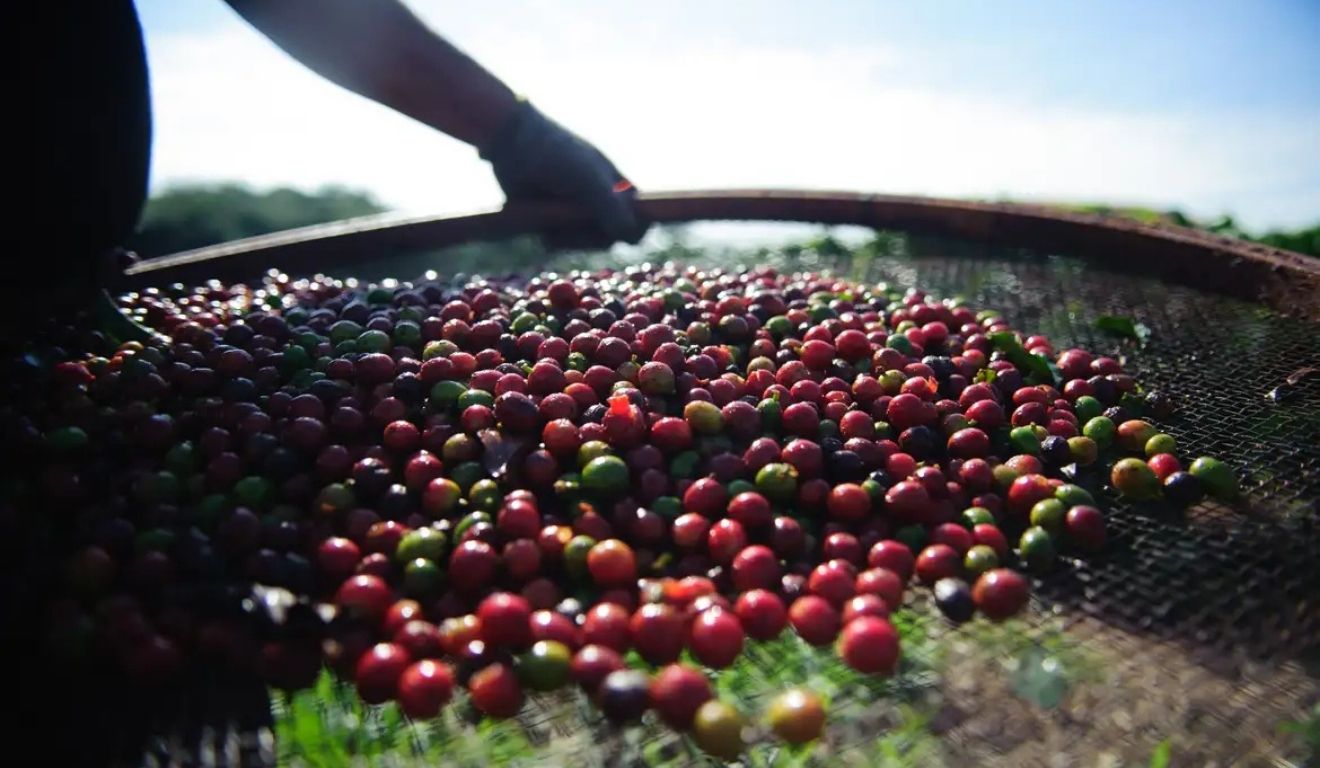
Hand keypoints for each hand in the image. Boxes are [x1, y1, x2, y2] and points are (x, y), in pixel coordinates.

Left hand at [481, 101, 647, 245]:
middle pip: (611, 238)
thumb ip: (611, 207)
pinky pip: (562, 243)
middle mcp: (599, 203)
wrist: (513, 145)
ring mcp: (576, 214)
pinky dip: (555, 238)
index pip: (640, 217)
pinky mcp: (553, 222)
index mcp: (618, 188)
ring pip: (585, 243)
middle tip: (575, 228)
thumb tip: (630, 236)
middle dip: (594, 237)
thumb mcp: (589, 179)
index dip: (636, 227)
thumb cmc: (558, 155)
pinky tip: (543, 224)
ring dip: (572, 238)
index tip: (624, 234)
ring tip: (554, 224)